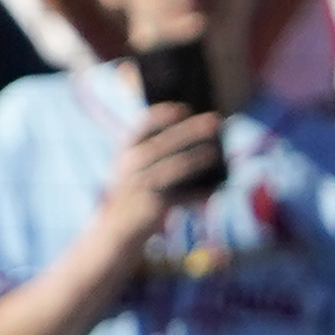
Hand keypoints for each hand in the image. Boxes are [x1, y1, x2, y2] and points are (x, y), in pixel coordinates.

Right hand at [92, 98, 224, 238]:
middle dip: (191, 130)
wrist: (119, 226)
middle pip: (163, 144)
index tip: (184, 108)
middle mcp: (131, 165)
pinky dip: (198, 193)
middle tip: (215, 120)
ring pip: (172, 168)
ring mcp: (140, 185)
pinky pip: (180, 196)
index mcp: (128, 151)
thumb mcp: (143, 168)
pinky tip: (215, 189)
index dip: (163, 115)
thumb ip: (164, 152)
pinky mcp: (152, 205)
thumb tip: (206, 144)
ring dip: (196, 158)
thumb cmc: (138, 191)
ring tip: (215, 151)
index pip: (144, 126)